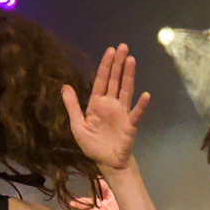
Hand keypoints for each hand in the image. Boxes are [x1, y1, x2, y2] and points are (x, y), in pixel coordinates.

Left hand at [61, 45, 149, 172]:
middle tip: (123, 46)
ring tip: (131, 60)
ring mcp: (122, 113)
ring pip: (126, 90)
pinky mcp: (130, 125)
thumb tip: (64, 85)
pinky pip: (136, 113)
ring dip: (128, 76)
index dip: (105, 65)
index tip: (110, 50)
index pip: (102, 80)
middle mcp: (111, 104)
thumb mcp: (77, 125)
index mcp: (97, 103)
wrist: (106, 162)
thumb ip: (72, 105)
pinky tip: (145, 95)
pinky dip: (141, 105)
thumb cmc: (93, 145)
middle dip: (118, 63)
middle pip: (115, 80)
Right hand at [67, 178, 126, 209]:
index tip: (72, 199)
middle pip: (86, 209)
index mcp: (96, 204)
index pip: (86, 201)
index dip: (80, 200)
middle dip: (79, 207)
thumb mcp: (111, 195)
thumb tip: (97, 177)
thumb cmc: (118, 207)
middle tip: (72, 204)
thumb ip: (103, 187)